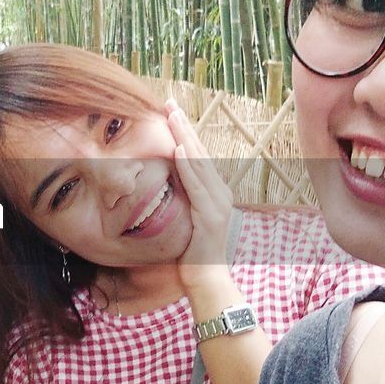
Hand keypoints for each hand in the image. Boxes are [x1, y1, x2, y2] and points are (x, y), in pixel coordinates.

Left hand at [166, 101, 234, 294]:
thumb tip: (164, 183)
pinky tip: (179, 151)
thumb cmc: (190, 253)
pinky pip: (197, 186)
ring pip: (199, 163)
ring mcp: (218, 204)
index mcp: (214, 193)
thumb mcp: (183, 219)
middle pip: (200, 152)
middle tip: (170, 103)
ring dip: (185, 138)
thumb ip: (179, 199)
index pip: (197, 156)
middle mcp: (220, 193)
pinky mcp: (211, 216)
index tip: (170, 112)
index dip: (184, 132)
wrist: (206, 280)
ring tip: (173, 117)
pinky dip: (188, 167)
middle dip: (184, 126)